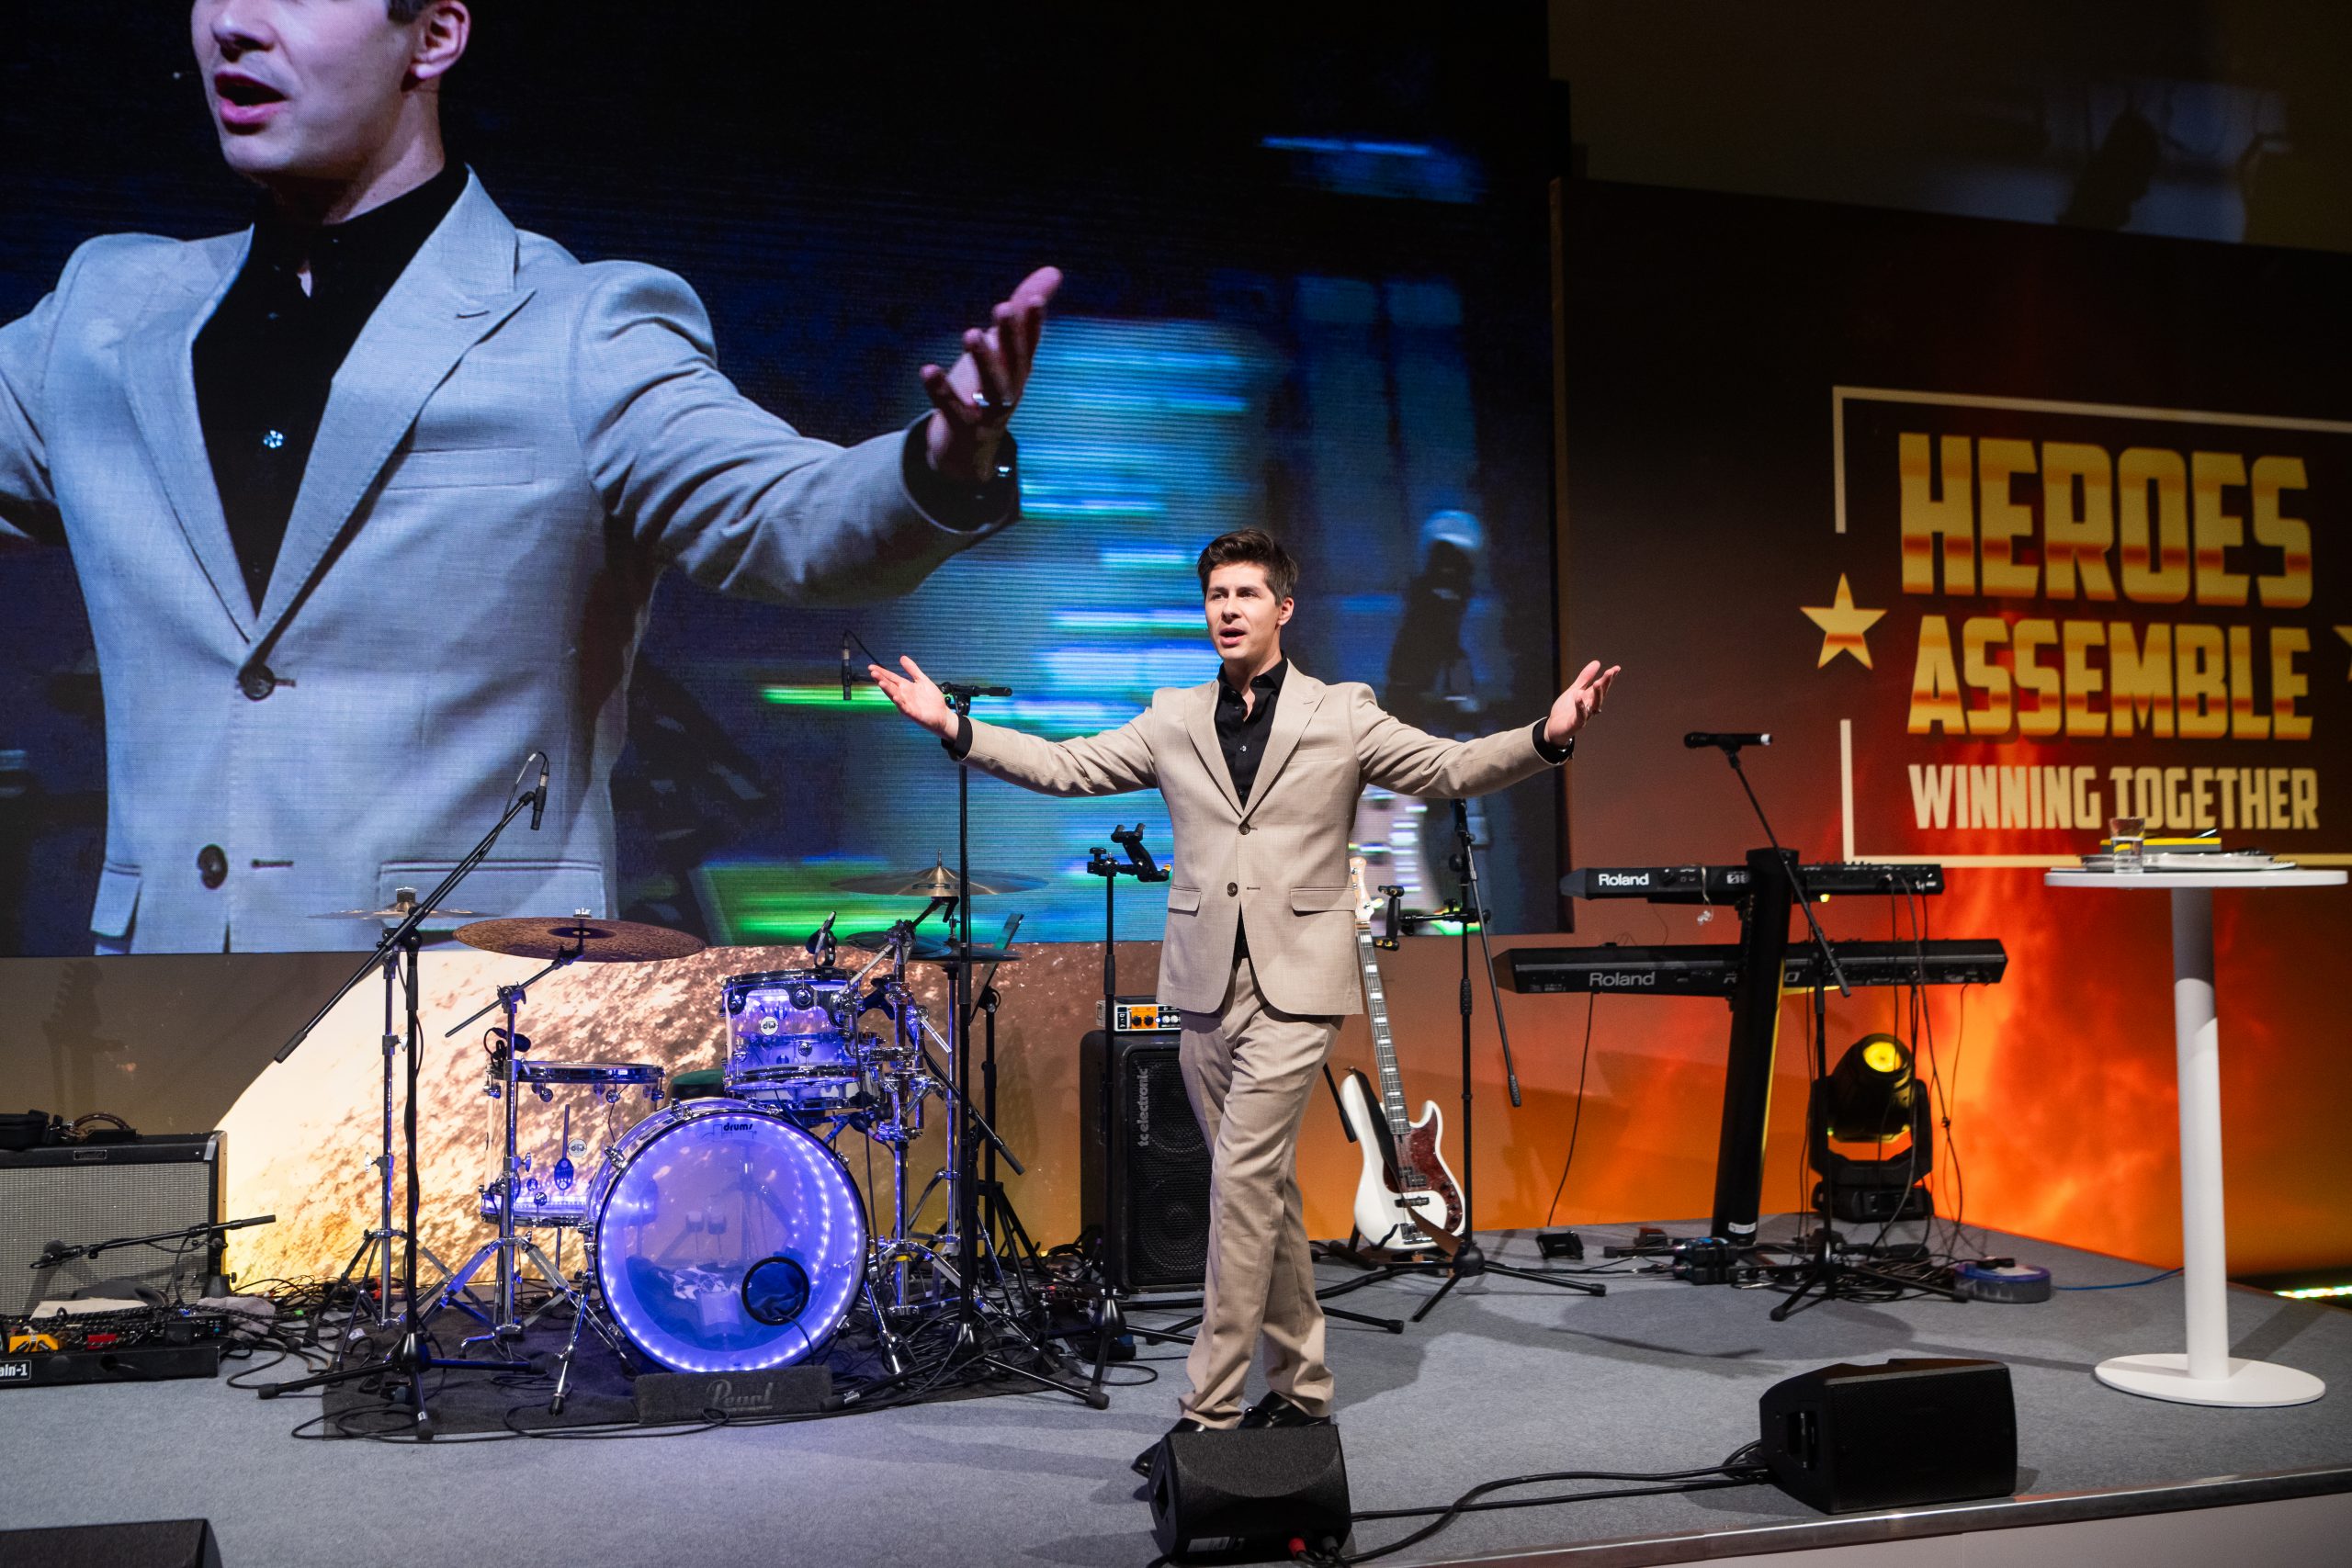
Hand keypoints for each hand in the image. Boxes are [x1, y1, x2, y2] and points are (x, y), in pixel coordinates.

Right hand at [869, 655, 956, 740]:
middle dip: (881, 679)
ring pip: (895, 696)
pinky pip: (904, 707)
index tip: (871, 667)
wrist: (942, 715)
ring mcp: (907, 704)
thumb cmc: (932, 699)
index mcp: (905, 687)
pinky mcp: (913, 713)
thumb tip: (902, 657)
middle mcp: (904, 695)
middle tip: (873, 672)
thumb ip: (912, 669)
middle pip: (890, 686)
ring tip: (881, 682)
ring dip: (888, 690)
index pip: (891, 678)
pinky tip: (896, 697)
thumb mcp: (922, 680)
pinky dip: (900, 702)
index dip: (882, 672)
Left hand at [921, 265, 1062, 482]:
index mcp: (1019, 369)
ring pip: (991, 387)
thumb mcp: (1005, 349)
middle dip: (1010, 336)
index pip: (1029, 343)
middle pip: (1013, 362)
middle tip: (1003, 308)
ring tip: (970, 334)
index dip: (1033, 323)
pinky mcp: (963, 427)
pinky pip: (951, 408)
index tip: (1034, 300)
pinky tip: (927, 370)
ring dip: (983, 361)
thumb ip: (1023, 310)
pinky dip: (940, 390)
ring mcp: (988, 412)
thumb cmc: (986, 389)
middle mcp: (1010, 390)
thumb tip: (1053, 271)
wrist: (969, 452)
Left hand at [1544, 659, 1620, 745]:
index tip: (1617, 668)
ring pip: (1594, 705)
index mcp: (1590, 697)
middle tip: (1610, 672)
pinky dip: (1580, 707)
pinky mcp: (1576, 724)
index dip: (1609, 678)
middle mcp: (1590, 706)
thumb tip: (1597, 662)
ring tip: (1598, 682)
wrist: (1553, 727)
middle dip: (1606, 684)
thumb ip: (1585, 678)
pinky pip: (1581, 716)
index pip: (1602, 687)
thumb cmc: (1566, 709)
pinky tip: (1579, 698)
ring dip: (1597, 694)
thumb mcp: (1575, 690)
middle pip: (1601, 694)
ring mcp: (1584, 716)